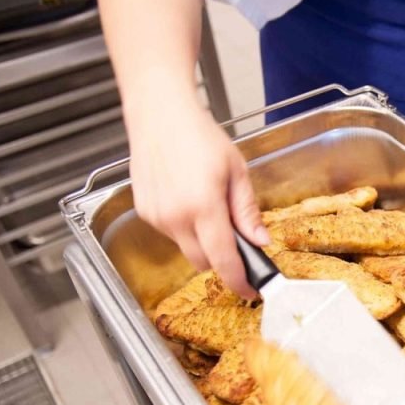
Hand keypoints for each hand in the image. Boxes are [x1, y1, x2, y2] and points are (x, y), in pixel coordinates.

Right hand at [127, 100, 267, 297]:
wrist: (159, 114)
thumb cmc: (198, 135)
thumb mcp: (236, 171)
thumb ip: (247, 211)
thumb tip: (260, 241)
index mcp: (203, 207)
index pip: (223, 260)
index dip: (240, 281)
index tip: (252, 290)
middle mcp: (174, 217)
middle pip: (203, 262)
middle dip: (222, 260)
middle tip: (238, 242)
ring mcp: (156, 216)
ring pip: (186, 248)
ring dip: (202, 241)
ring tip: (209, 206)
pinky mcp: (144, 212)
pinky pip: (171, 233)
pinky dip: (185, 227)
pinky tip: (188, 199)